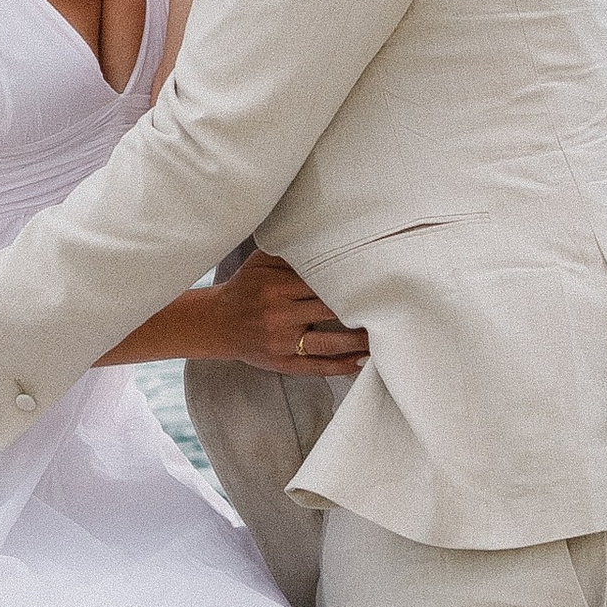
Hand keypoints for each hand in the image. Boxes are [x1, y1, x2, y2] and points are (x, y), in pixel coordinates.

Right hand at [209, 254, 368, 376]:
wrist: (217, 323)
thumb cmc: (244, 288)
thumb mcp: (260, 263)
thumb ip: (290, 252)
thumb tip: (326, 239)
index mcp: (276, 286)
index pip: (321, 282)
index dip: (349, 281)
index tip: (375, 278)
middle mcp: (280, 315)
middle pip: (330, 311)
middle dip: (359, 308)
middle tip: (390, 304)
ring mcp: (282, 342)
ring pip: (329, 343)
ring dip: (357, 341)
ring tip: (383, 335)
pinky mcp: (283, 363)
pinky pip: (318, 367)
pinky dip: (342, 366)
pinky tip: (362, 361)